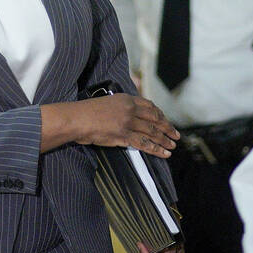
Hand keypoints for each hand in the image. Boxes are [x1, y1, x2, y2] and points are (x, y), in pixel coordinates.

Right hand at [40, 94, 178, 154]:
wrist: (76, 119)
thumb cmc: (86, 111)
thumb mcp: (106, 102)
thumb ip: (120, 107)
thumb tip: (128, 115)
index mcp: (126, 99)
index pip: (149, 106)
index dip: (160, 115)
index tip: (165, 120)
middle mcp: (130, 109)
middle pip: (155, 119)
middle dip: (167, 128)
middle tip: (176, 135)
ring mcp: (128, 123)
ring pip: (152, 132)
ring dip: (165, 140)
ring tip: (173, 145)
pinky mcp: (124, 135)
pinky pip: (144, 144)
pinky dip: (157, 149)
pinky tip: (164, 153)